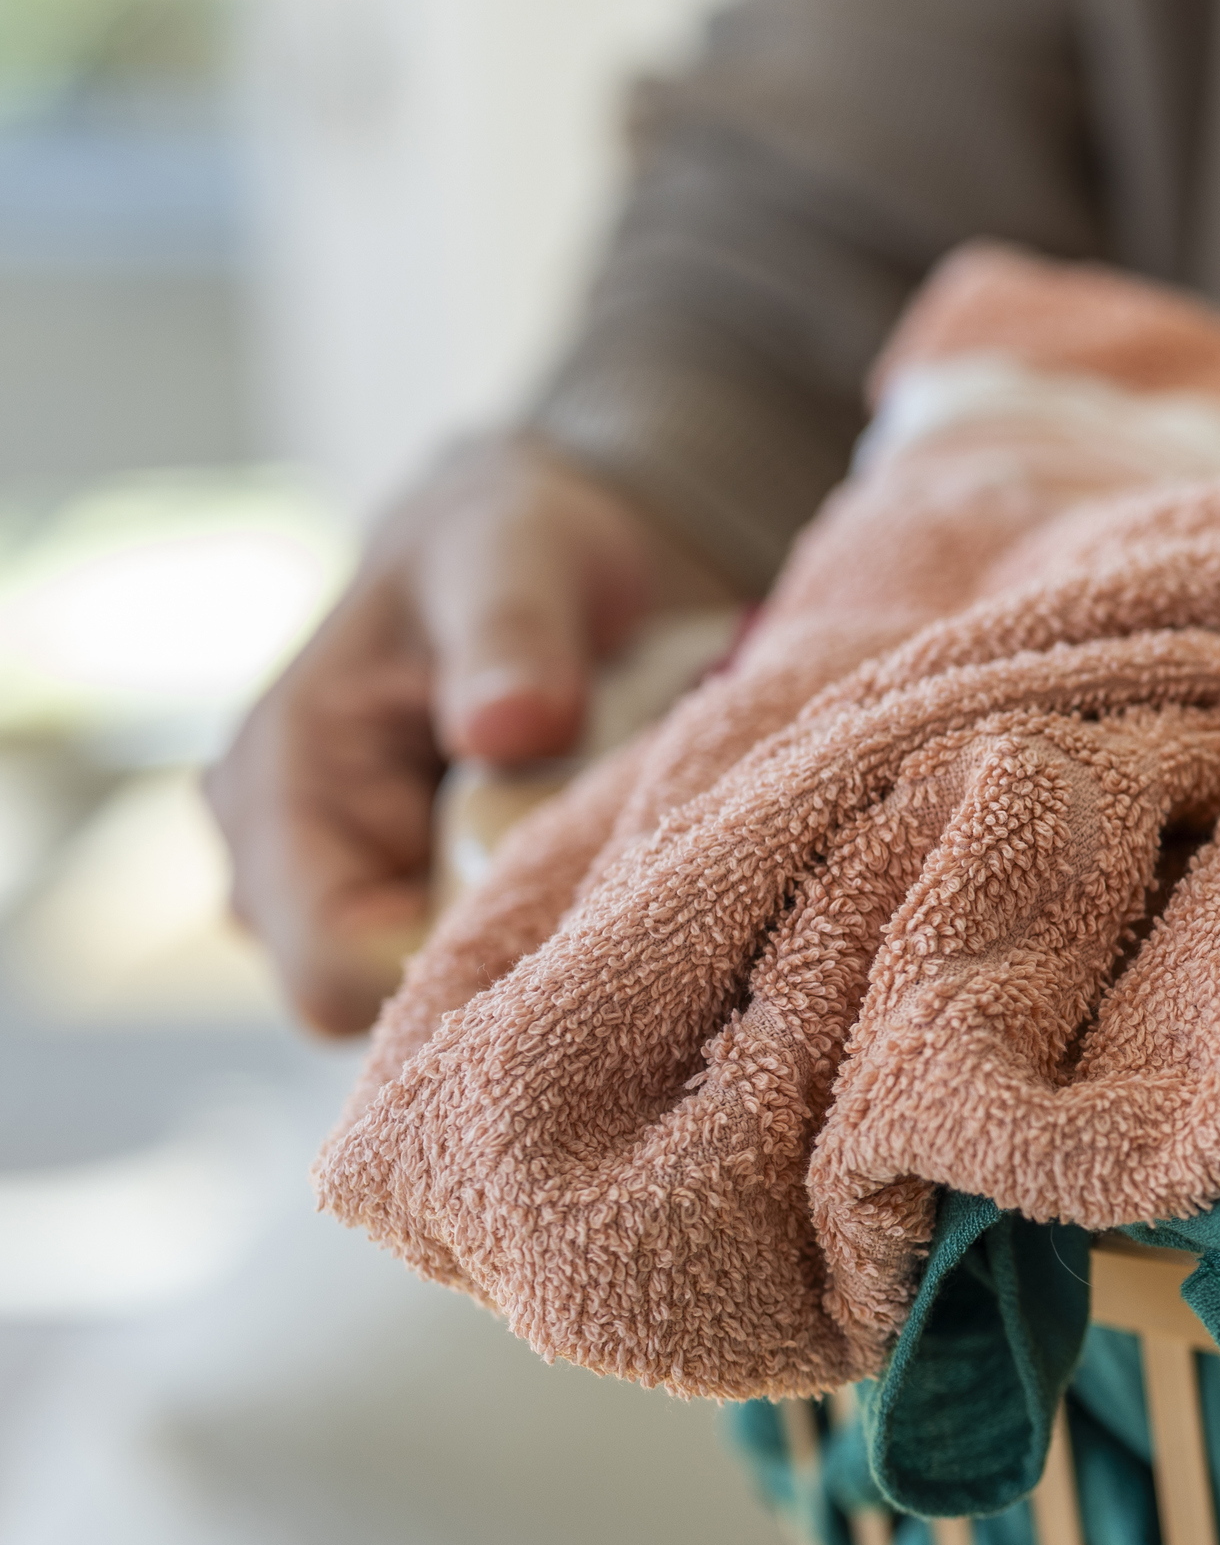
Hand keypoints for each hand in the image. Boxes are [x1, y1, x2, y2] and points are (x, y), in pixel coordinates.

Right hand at [207, 440, 737, 1034]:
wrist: (530, 541)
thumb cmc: (506, 541)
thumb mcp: (513, 553)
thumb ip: (510, 634)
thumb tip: (509, 727)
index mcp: (275, 783)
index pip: (333, 972)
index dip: (454, 976)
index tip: (577, 927)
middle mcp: (283, 859)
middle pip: (390, 1003)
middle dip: (506, 964)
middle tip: (621, 886)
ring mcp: (342, 887)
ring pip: (440, 991)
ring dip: (534, 947)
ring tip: (616, 858)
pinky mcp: (408, 898)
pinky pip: (476, 964)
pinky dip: (546, 931)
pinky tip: (605, 870)